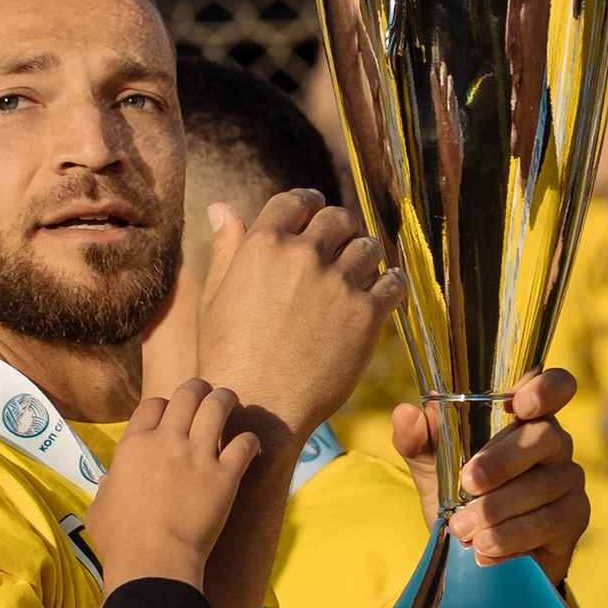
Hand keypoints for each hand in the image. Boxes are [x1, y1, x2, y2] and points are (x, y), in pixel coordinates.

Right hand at [90, 376, 263, 592]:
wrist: (153, 562)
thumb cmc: (120, 541)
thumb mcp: (98, 511)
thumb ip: (104, 491)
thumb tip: (107, 484)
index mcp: (134, 446)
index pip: (153, 404)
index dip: (164, 404)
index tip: (170, 413)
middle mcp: (167, 442)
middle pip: (188, 395)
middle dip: (199, 389)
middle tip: (206, 393)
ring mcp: (198, 456)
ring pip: (218, 407)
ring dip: (225, 400)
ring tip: (230, 401)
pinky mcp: (225, 476)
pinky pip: (244, 444)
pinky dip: (249, 440)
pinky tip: (249, 445)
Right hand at [197, 186, 401, 438]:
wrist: (259, 406)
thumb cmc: (229, 355)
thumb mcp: (215, 297)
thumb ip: (226, 249)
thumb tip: (221, 207)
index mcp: (263, 245)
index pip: (296, 201)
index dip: (309, 203)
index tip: (316, 210)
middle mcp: (303, 256)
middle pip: (338, 219)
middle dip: (340, 227)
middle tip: (342, 241)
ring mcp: (337, 284)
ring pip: (368, 247)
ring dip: (365, 254)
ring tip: (361, 268)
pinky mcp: (365, 315)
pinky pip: (392, 283)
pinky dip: (390, 282)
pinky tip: (385, 289)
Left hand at [392, 364, 587, 577]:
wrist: (477, 549)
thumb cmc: (461, 494)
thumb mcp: (432, 467)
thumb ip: (417, 439)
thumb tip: (405, 413)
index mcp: (526, 417)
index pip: (555, 386)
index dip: (545, 389)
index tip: (518, 405)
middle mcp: (555, 442)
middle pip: (545, 436)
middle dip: (503, 461)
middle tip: (467, 484)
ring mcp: (569, 479)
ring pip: (543, 485)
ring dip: (499, 508)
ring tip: (463, 528)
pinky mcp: (574, 517)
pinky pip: (548, 523)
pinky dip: (511, 538)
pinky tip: (484, 550)